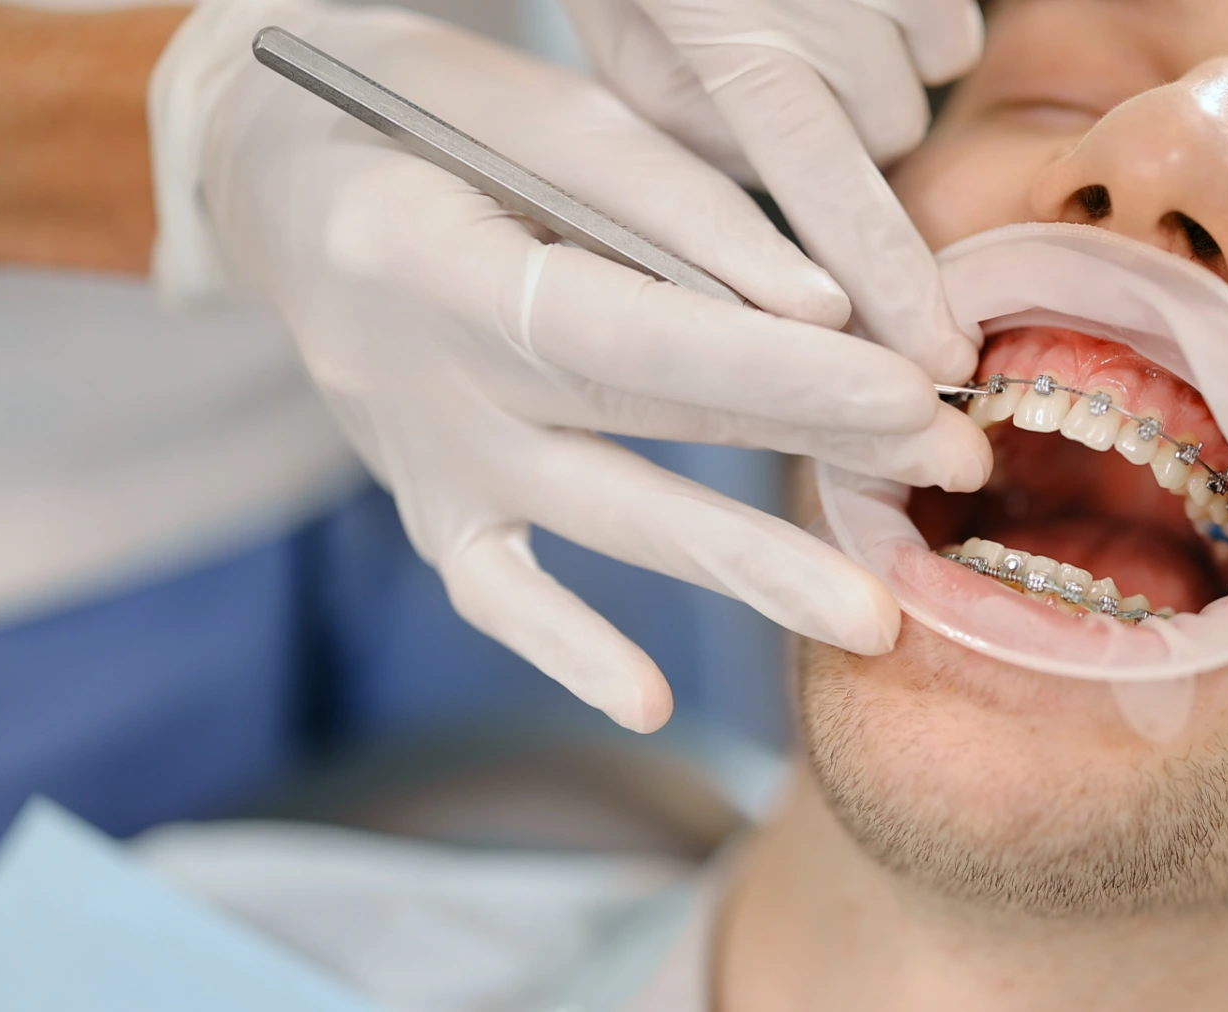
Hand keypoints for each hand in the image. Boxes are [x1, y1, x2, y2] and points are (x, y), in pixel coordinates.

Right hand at [148, 0, 990, 730]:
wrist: (272, 172)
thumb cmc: (417, 115)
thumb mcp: (535, 115)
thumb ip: (671, 208)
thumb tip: (820, 305)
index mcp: (429, 257)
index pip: (631, 331)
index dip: (772, 370)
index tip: (908, 387)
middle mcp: (411, 376)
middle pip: (639, 424)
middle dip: (810, 444)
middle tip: (954, 467)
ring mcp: (415, 456)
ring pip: (593, 524)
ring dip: (740, 571)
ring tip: (874, 621)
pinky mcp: (425, 500)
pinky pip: (494, 593)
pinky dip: (566, 646)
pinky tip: (652, 700)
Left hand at [562, 0, 984, 382]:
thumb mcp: (625, 42)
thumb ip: (706, 133)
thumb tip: (792, 197)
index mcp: (736, 40)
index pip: (832, 192)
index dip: (890, 286)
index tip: (938, 360)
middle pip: (896, 130)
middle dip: (855, 131)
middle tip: (786, 82)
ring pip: (930, 66)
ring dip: (881, 62)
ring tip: (809, 15)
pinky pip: (944, 11)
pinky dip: (903, 12)